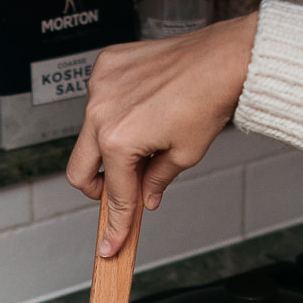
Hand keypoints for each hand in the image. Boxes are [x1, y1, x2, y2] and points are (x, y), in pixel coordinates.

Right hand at [67, 11, 258, 257]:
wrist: (223, 59)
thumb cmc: (209, 100)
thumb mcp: (184, 155)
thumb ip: (156, 181)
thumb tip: (145, 197)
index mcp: (118, 139)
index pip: (114, 194)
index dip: (116, 224)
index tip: (110, 243)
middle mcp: (100, 112)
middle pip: (79, 170)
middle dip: (99, 188)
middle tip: (121, 191)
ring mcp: (99, 86)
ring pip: (88, 134)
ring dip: (109, 145)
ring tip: (145, 138)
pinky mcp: (105, 67)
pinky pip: (98, 100)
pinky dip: (113, 112)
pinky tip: (141, 107)